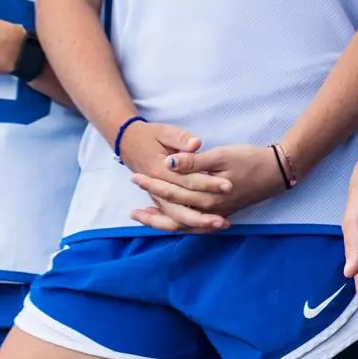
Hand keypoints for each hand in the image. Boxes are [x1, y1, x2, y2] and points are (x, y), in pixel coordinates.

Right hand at [115, 120, 229, 232]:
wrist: (129, 141)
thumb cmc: (149, 136)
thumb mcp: (164, 132)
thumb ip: (180, 139)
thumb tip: (195, 144)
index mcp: (159, 171)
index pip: (187, 181)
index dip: (209, 184)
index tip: (229, 185)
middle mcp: (157, 190)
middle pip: (181, 209)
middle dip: (203, 217)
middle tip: (224, 221)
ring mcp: (158, 198)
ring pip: (177, 219)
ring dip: (199, 224)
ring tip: (223, 225)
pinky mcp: (162, 201)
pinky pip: (174, 219)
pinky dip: (190, 225)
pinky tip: (210, 226)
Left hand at [132, 142, 282, 231]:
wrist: (276, 173)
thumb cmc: (250, 160)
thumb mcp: (222, 156)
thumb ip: (194, 162)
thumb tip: (168, 164)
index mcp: (207, 196)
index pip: (172, 192)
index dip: (153, 184)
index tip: (136, 176)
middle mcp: (209, 210)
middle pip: (173, 212)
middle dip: (151, 203)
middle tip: (132, 198)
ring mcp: (215, 215)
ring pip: (182, 224)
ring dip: (161, 221)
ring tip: (142, 217)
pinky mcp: (220, 214)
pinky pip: (193, 225)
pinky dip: (179, 223)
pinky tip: (170, 220)